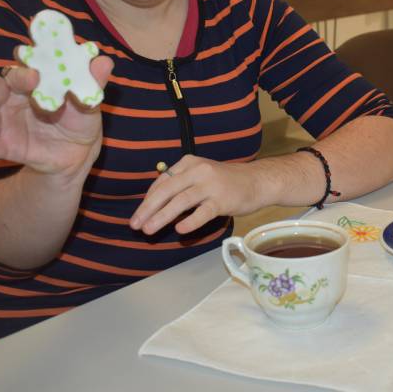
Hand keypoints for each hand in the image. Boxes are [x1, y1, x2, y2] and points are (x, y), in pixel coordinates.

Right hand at [0, 56, 113, 176]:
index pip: (26, 67)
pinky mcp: (6, 146)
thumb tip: (105, 61)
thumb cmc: (80, 117)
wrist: (78, 154)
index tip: (28, 59)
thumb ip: (92, 82)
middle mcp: (14, 99)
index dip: (25, 62)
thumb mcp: (90, 101)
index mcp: (34, 82)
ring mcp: (7, 122)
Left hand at [130, 155, 262, 234]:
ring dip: (162, 217)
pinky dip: (190, 221)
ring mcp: (211, 185)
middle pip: (167, 190)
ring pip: (180, 201)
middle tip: (135, 224)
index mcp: (189, 162)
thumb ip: (180, 184)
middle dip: (148, 208)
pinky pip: (202, 212)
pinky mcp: (222, 200)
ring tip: (149, 230)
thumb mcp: (201, 174)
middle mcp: (198, 171)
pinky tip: (179, 230)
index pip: (162, 181)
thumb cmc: (225, 181)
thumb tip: (153, 204)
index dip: (148, 200)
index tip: (139, 214)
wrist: (257, 181)